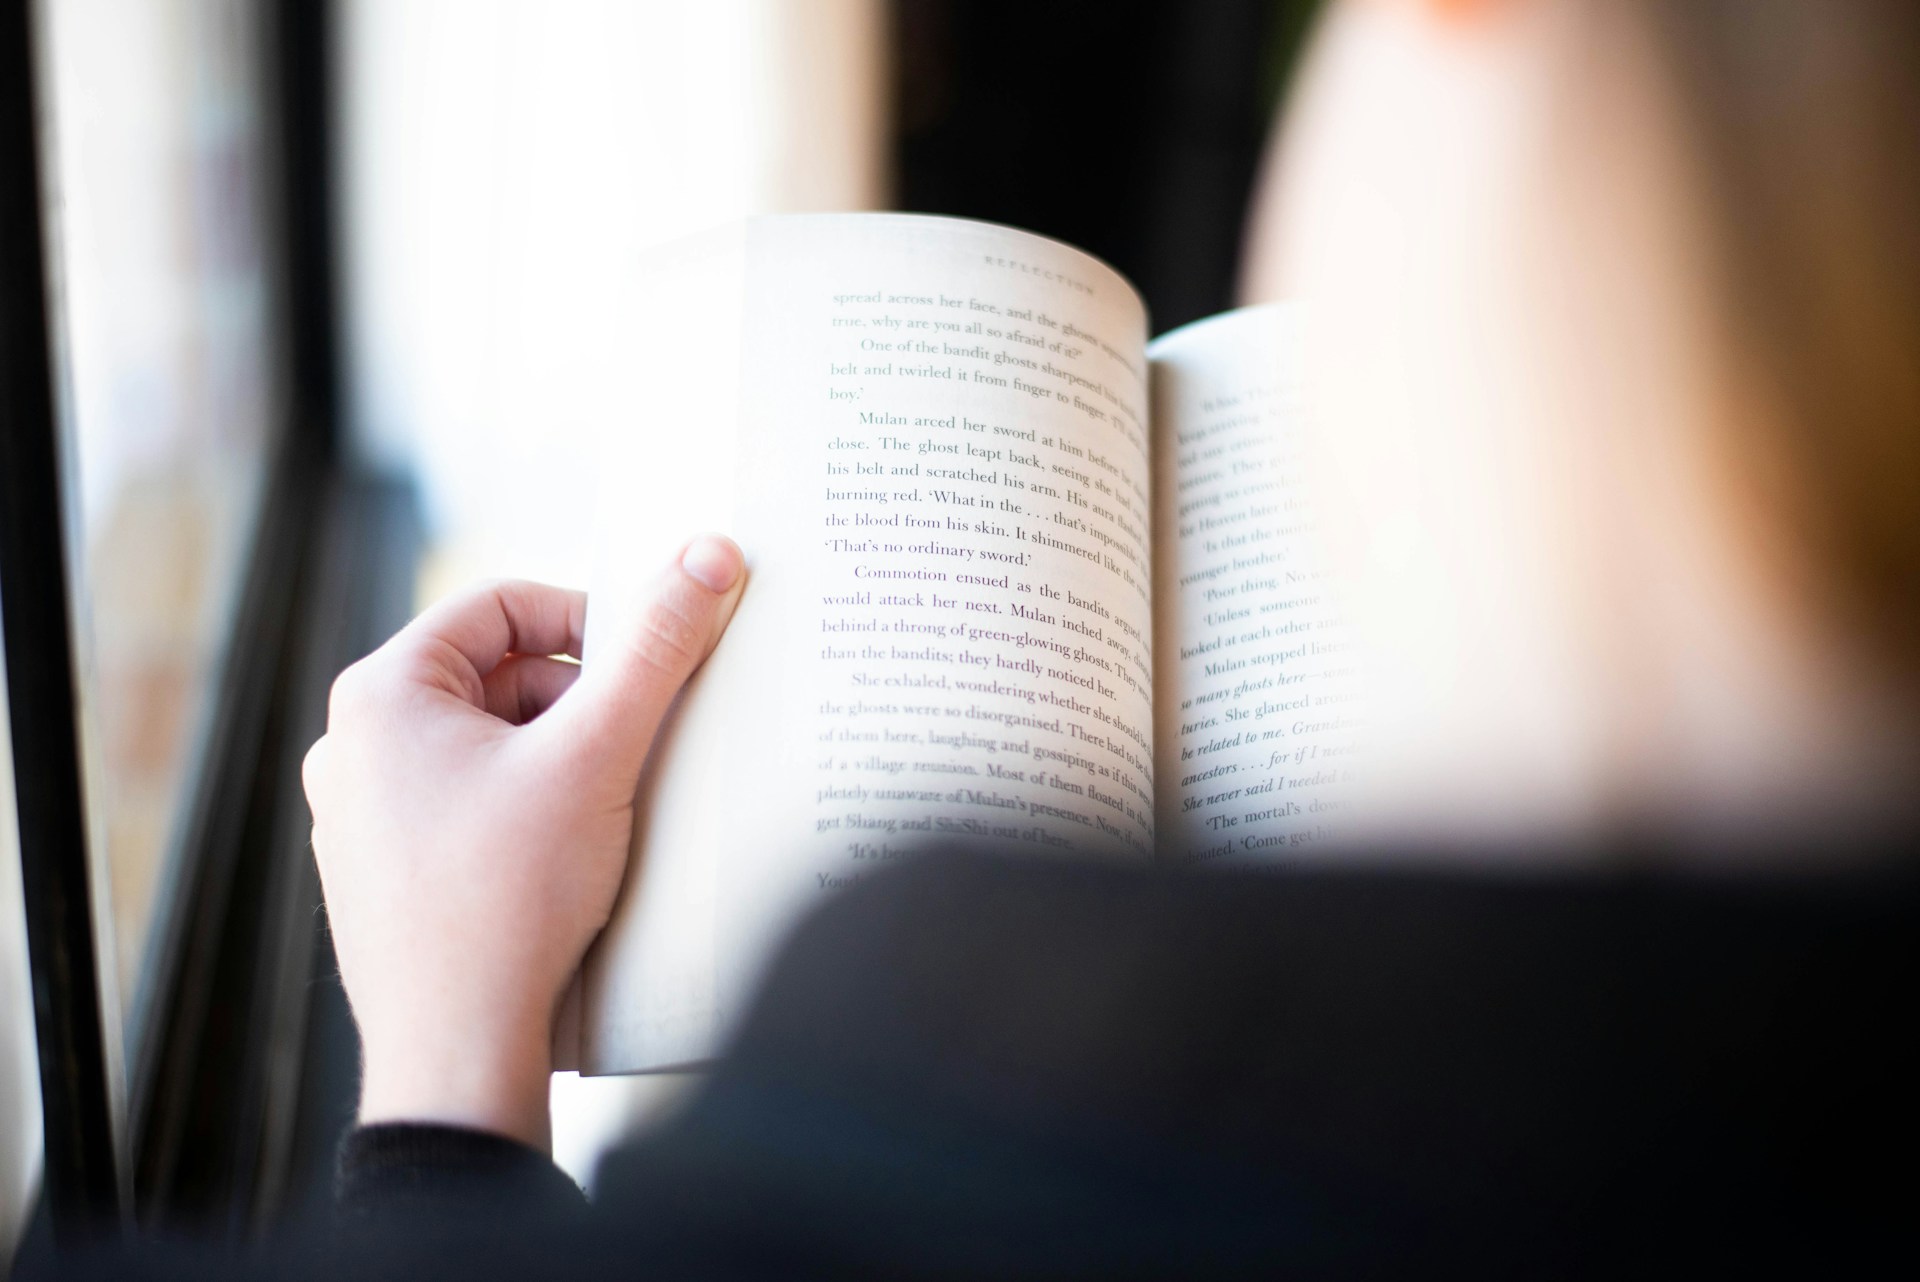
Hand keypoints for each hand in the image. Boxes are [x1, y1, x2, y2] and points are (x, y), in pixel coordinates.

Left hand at [303, 535, 745, 1149]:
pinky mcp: (386, 874)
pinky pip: (469, 805)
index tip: (645, 667)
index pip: (502, 605)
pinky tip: (571, 859)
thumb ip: (656, 649)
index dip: (589, 622)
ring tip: (608, 809)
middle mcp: (354, 747)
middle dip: (579, 703)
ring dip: (558, 759)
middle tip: (634, 748)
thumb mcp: (598, 755)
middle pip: (498, 677)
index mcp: (381, 695)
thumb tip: (711, 554)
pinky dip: (528, 812)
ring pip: (487, 745)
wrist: (457, 1053)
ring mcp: (363, 816)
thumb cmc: (509, 900)